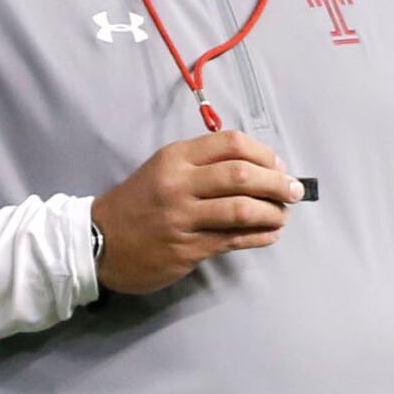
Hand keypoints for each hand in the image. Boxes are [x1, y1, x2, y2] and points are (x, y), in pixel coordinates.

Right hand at [91, 129, 302, 291]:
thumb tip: (257, 167)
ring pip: (242, 210)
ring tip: (283, 215)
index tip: (278, 166)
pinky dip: (260, 236)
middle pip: (242, 175)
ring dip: (273, 212)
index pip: (231, 144)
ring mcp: (183, 219)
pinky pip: (233, 240)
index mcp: (175, 158)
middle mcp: (179, 185)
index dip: (264, 153)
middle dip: (278, 183)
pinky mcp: (187, 249)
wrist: (98, 241)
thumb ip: (202, 165)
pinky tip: (270, 234)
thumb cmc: (138, 203)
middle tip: (295, 191)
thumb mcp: (163, 169)